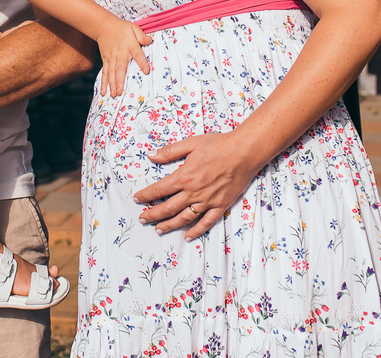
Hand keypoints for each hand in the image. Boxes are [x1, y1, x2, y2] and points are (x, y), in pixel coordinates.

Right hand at [95, 17, 151, 96]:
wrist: (104, 26)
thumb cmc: (122, 28)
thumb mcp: (134, 28)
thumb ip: (142, 35)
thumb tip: (150, 40)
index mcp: (130, 46)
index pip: (137, 55)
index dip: (142, 62)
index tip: (146, 71)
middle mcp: (120, 53)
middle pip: (120, 68)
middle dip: (120, 80)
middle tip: (120, 92)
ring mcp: (111, 58)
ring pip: (111, 72)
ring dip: (112, 84)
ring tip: (113, 95)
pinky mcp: (105, 60)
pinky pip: (104, 72)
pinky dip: (103, 82)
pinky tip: (103, 92)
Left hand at [133, 132, 262, 239]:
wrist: (244, 152)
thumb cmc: (218, 145)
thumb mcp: (190, 143)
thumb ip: (169, 152)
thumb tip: (151, 156)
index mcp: (184, 177)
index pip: (159, 190)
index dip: (146, 196)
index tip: (137, 199)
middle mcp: (193, 192)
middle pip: (168, 208)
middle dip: (153, 215)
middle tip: (143, 219)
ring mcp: (207, 201)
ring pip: (184, 218)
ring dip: (170, 225)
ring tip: (159, 229)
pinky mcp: (220, 205)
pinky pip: (206, 222)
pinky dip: (196, 231)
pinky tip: (187, 236)